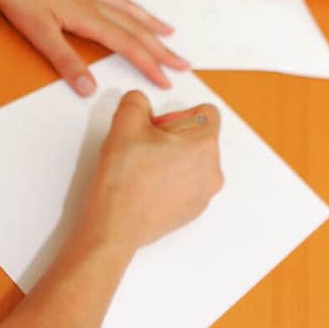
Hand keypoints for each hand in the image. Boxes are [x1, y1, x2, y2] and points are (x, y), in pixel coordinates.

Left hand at [0, 0, 188, 93]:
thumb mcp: (37, 32)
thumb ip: (65, 61)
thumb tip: (89, 88)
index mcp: (86, 16)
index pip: (126, 45)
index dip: (148, 63)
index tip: (167, 79)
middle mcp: (91, 0)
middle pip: (134, 27)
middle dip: (159, 47)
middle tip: (182, 61)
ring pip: (125, 6)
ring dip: (148, 20)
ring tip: (167, 30)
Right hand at [80, 92, 222, 252]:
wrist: (115, 226)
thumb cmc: (124, 182)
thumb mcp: (124, 123)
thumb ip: (137, 101)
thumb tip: (141, 103)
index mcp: (204, 144)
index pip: (206, 112)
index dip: (177, 114)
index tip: (158, 127)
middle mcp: (212, 170)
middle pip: (199, 136)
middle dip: (173, 136)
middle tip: (146, 147)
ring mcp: (204, 193)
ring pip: (193, 160)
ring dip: (172, 158)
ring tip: (145, 168)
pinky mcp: (193, 210)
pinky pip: (187, 183)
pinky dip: (171, 180)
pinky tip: (147, 185)